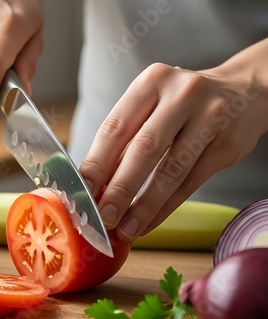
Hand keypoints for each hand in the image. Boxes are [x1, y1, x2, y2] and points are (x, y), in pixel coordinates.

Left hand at [80, 49, 267, 241]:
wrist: (243, 92)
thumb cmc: (180, 105)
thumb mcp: (151, 106)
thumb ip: (125, 140)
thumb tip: (94, 186)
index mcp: (151, 83)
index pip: (115, 128)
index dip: (95, 164)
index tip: (81, 193)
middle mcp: (182, 95)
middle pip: (144, 149)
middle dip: (119, 189)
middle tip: (102, 217)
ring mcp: (210, 118)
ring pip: (171, 170)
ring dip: (144, 206)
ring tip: (125, 229)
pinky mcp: (228, 144)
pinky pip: (191, 183)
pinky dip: (166, 208)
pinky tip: (148, 223)